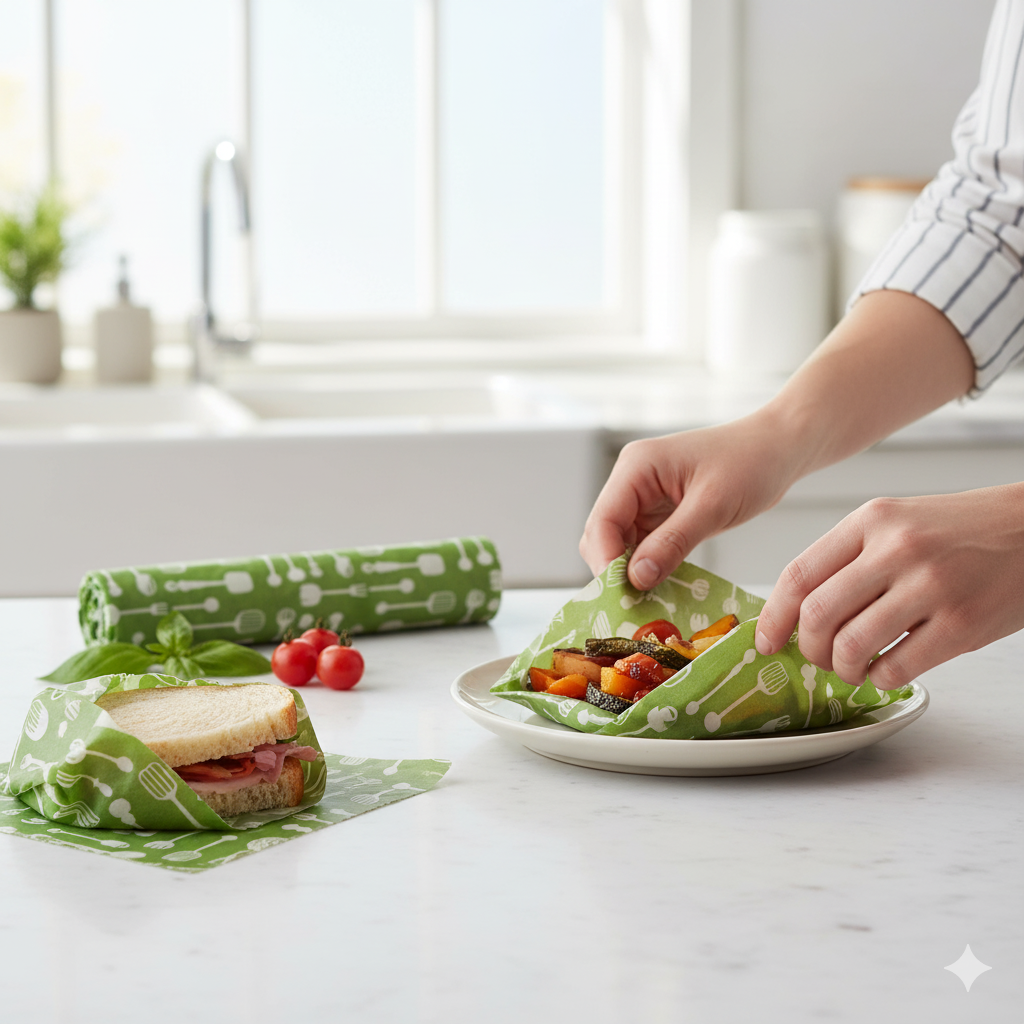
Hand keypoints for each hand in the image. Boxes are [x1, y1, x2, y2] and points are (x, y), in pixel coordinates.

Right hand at [579, 412, 805, 588]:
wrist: (777, 448)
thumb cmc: (751, 463)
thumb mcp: (713, 505)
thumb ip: (673, 541)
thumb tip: (637, 578)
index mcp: (636, 467)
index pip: (603, 520)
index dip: (607, 560)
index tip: (624, 595)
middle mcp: (632, 480)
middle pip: (603, 534)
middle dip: (616, 570)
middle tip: (638, 604)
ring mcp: (644, 497)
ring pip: (620, 544)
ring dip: (633, 572)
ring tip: (652, 601)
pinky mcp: (659, 512)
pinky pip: (643, 546)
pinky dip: (650, 567)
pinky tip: (664, 586)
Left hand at [755, 485, 1023, 688]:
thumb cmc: (961, 530)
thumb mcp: (896, 523)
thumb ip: (849, 557)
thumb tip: (797, 610)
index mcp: (871, 521)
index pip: (799, 575)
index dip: (773, 617)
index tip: (766, 641)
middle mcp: (896, 549)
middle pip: (817, 615)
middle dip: (808, 648)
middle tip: (817, 657)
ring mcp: (930, 585)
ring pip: (851, 646)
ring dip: (842, 669)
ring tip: (852, 667)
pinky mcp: (962, 623)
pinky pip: (897, 667)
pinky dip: (880, 679)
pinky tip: (887, 670)